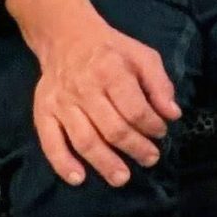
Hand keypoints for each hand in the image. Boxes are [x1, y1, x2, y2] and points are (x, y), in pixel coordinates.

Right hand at [28, 15, 180, 186]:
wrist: (66, 38)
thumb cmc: (110, 51)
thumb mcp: (142, 56)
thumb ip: (160, 84)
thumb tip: (172, 114)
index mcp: (110, 70)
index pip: (134, 109)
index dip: (152, 126)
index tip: (161, 132)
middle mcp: (84, 88)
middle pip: (112, 129)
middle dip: (136, 148)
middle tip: (150, 159)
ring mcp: (61, 103)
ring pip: (84, 140)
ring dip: (105, 163)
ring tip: (122, 178)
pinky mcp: (44, 112)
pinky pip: (50, 142)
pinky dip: (62, 163)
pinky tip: (78, 178)